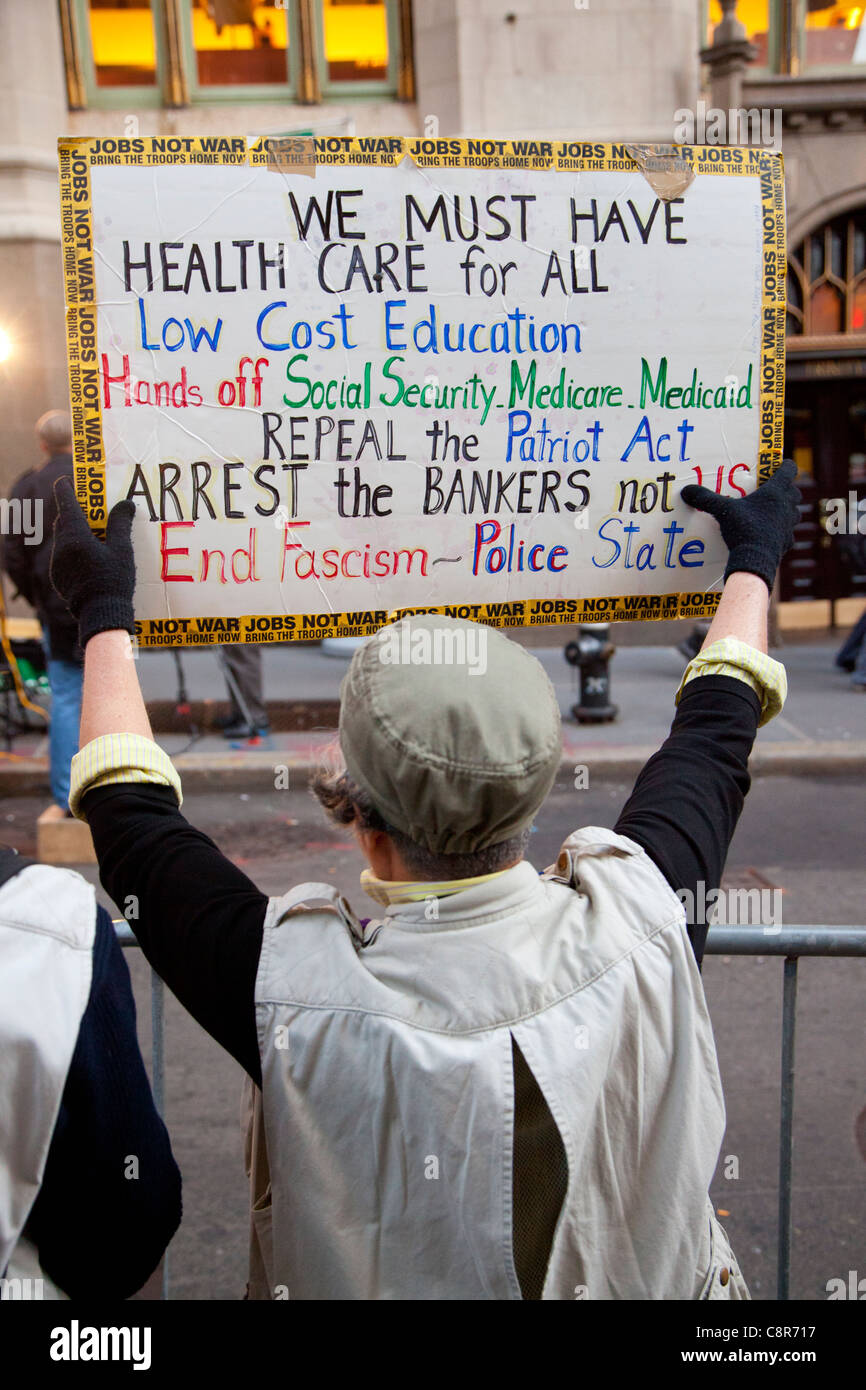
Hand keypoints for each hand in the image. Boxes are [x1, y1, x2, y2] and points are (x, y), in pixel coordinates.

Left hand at [50, 479, 136, 647]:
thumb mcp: (122, 550)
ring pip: (62, 538)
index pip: (67, 502)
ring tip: (92, 535)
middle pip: (64, 520)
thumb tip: (125, 503)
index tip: (68, 479)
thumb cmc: (114, 580)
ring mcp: (57, 563)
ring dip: (74, 532)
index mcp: (75, 536)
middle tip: (90, 509)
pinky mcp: (58, 576)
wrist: (100, 614)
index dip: (67, 488)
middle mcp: (61, 546)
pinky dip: (73, 550)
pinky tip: (89, 559)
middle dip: (74, 511)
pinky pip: (63, 555)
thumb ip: (120, 524)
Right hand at [680, 459, 800, 591]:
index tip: (778, 464)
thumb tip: (686, 490)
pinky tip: (770, 534)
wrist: (755, 560)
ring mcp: (789, 525)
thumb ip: (705, 498)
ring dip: (786, 510)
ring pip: (794, 512)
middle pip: (794, 491)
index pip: (789, 469)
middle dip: (786, 489)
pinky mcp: (787, 542)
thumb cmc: (743, 529)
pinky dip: (781, 531)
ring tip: (772, 512)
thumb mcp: (722, 511)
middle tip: (772, 490)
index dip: (785, 464)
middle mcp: (787, 506)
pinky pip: (788, 532)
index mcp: (775, 492)